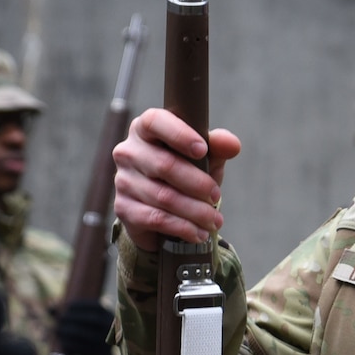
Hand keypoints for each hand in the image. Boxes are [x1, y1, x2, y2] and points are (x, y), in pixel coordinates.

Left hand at [55, 299, 115, 354]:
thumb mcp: (84, 322)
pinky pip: (83, 348)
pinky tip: (62, 342)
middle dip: (73, 318)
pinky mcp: (99, 353)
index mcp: (109, 316)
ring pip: (85, 334)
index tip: (68, 306)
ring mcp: (106, 341)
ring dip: (68, 332)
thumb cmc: (89, 334)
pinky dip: (71, 345)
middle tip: (59, 319)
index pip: (96, 307)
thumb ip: (67, 314)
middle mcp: (110, 328)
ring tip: (57, 330)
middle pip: (90, 320)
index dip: (81, 305)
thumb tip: (49, 308)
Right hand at [112, 109, 242, 252]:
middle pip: (164, 165)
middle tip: (216, 196)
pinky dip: (182, 227)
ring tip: (214, 220)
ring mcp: (122, 180)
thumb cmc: (185, 172)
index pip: (155, 122)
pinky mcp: (123, 208)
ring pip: (163, 196)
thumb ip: (217, 147)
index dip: (179, 134)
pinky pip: (156, 218)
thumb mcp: (204, 158)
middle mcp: (128, 151)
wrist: (161, 210)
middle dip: (197, 183)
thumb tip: (232, 144)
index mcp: (145, 129)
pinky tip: (199, 232)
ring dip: (195, 211)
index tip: (203, 150)